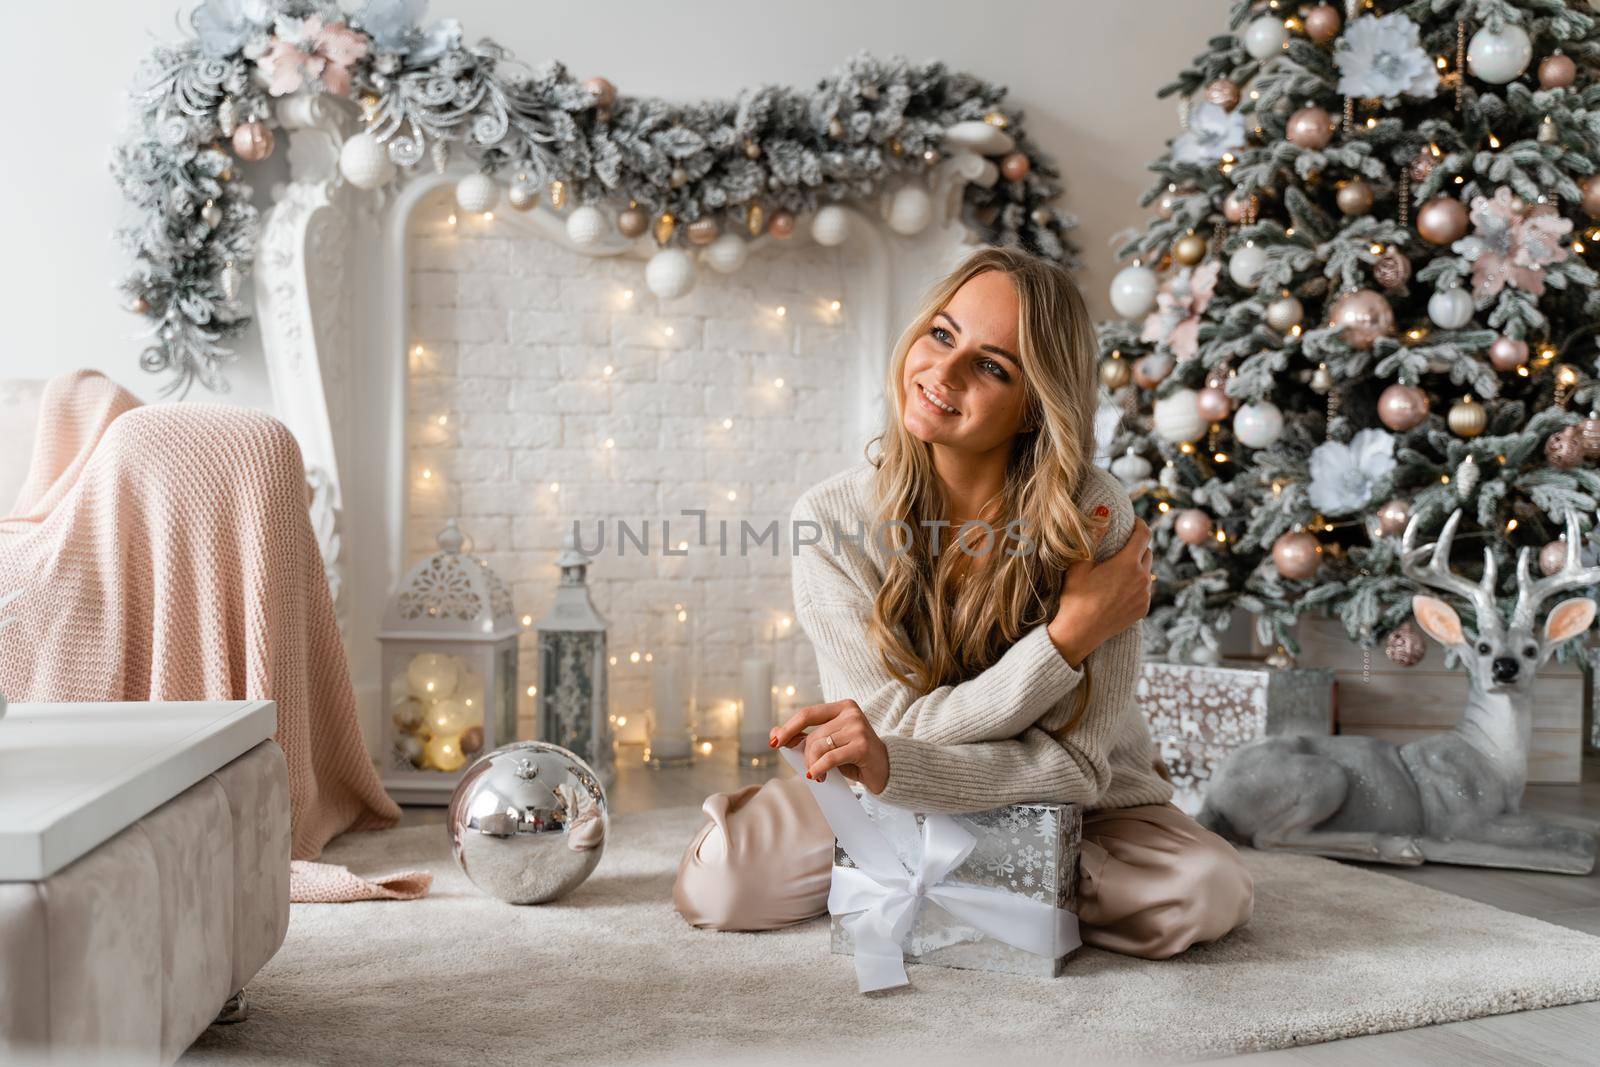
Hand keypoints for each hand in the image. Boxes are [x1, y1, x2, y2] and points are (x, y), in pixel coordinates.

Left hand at [769, 699, 889, 793]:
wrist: (885, 770)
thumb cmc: (854, 756)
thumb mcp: (828, 744)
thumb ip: (804, 737)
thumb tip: (774, 732)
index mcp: (842, 707)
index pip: (807, 714)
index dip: (788, 729)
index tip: (774, 743)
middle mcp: (851, 713)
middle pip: (813, 735)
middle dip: (806, 757)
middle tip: (811, 770)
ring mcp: (858, 727)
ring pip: (819, 746)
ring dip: (813, 765)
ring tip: (819, 775)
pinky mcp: (862, 745)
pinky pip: (830, 758)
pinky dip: (819, 768)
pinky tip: (818, 776)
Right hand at [1047, 512, 1152, 666]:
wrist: (1079, 632)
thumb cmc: (1075, 596)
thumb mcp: (1080, 563)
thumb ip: (1095, 535)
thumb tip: (1104, 511)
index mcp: (1128, 563)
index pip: (1144, 534)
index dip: (1139, 524)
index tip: (1133, 521)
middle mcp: (1142, 578)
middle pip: (1147, 552)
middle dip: (1137, 546)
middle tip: (1120, 547)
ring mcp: (1145, 595)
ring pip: (1147, 571)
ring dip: (1137, 566)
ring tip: (1118, 570)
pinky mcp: (1144, 609)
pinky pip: (1145, 590)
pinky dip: (1137, 584)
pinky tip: (1119, 589)